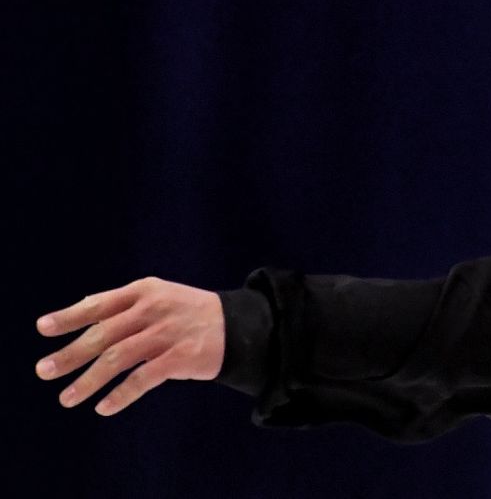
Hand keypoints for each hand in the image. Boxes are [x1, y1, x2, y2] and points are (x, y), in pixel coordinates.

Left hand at [35, 278, 224, 416]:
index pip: (100, 304)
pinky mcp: (181, 357)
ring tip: (67, 398)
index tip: (43, 328)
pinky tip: (104, 407)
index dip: (70, 316)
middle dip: (71, 354)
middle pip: (104, 334)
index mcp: (145, 291)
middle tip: (44, 371)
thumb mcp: (159, 297)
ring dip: (89, 381)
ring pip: (118, 359)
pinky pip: (143, 379)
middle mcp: (154, 310)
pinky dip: (120, 395)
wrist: (239, 325)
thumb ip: (122, 305)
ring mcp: (168, 333)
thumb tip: (79, 311)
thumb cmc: (187, 313)